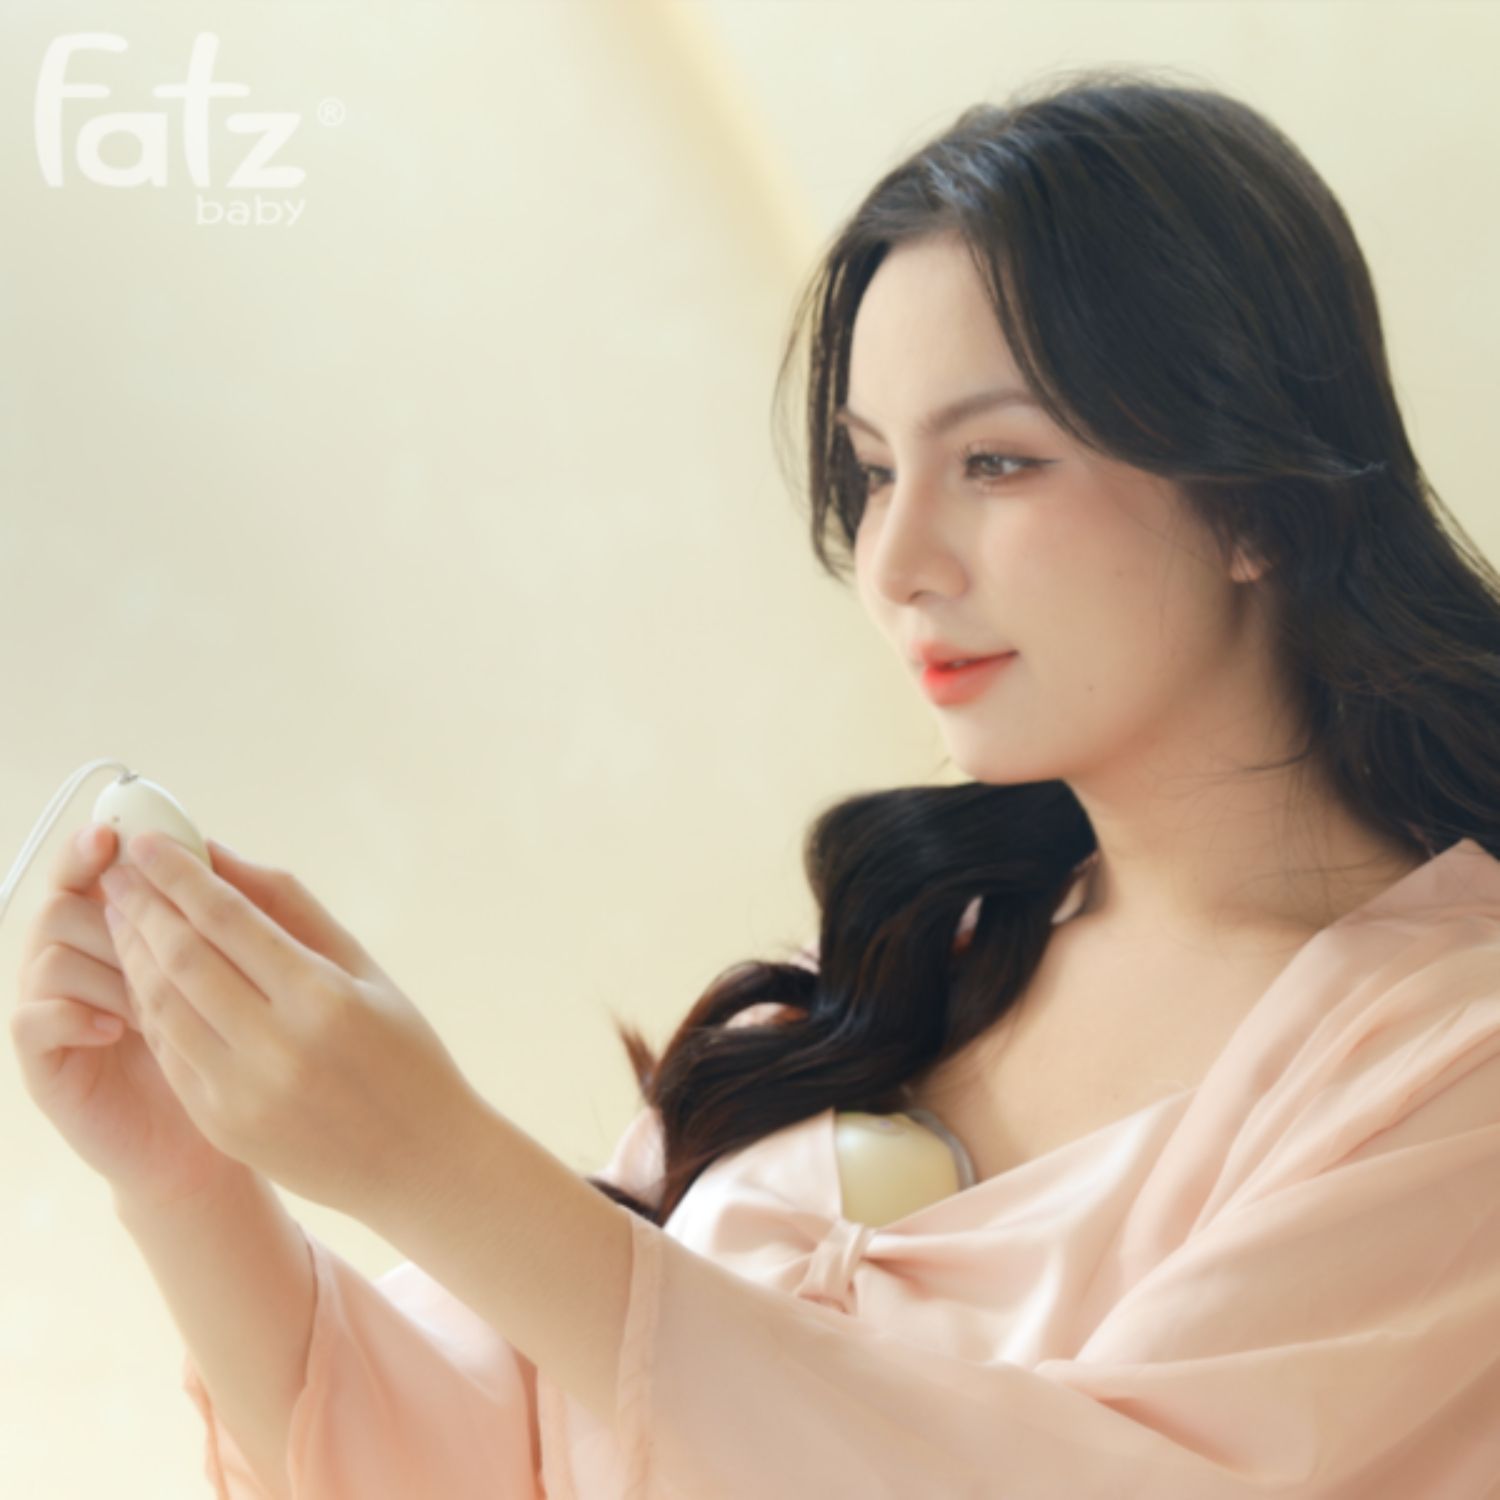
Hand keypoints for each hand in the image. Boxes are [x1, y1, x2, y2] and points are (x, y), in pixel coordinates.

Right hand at [11, 825, 246, 1208]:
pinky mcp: (46, 1062)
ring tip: (151, 998)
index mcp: (123, 929)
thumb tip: (207, 846)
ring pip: (49, 955)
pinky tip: (121, 1028)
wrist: (209, 1143)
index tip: (115, 836)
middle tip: (151, 933)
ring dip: (104, 967)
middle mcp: (82, 960)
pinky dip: (75, 1014)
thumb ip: (228, 909)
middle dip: (110, 912)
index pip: (92, 870)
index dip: (95, 848)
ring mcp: (58, 1009)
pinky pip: (33, 1019)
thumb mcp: (246, 971)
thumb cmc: (235, 1047)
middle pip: (63, 903)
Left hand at [99, 834, 481, 1220]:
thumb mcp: (365, 969)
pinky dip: (149, 1008)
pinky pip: (169, 1053)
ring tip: (122, 917)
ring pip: (162, 1007)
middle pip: (183, 959)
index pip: (228, 920)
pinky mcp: (222, 1126)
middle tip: (118, 872)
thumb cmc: (402, 1051)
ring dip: (134, 955)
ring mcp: (242, 1093)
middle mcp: (278, 1047)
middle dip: (143, 907)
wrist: (418, 1161)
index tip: (150, 842)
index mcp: (324, 998)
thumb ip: (291, 909)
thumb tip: (221, 857)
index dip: (180, 875)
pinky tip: (143, 977)